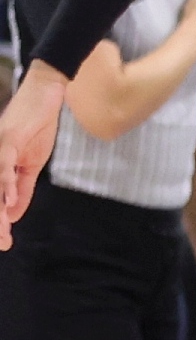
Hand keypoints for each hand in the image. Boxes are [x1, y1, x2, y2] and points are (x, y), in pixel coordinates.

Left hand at [0, 65, 66, 249]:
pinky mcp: (5, 139)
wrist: (46, 95)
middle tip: (3, 243)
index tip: (4, 242)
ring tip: (2, 230)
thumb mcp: (33, 164)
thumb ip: (22, 188)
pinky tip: (7, 202)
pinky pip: (4, 166)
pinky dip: (5, 185)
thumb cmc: (37, 125)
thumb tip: (13, 212)